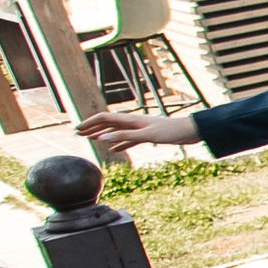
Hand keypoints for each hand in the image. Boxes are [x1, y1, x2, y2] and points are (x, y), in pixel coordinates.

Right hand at [77, 110, 198, 151]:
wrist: (190, 131)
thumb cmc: (171, 132)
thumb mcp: (146, 136)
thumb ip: (125, 137)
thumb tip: (103, 138)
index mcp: (131, 120)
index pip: (104, 118)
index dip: (90, 123)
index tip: (77, 130)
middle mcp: (133, 122)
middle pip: (108, 124)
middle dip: (92, 128)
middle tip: (78, 135)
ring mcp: (140, 129)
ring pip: (116, 131)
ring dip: (103, 135)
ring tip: (91, 140)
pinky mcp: (147, 136)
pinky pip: (128, 139)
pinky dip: (118, 143)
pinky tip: (113, 150)